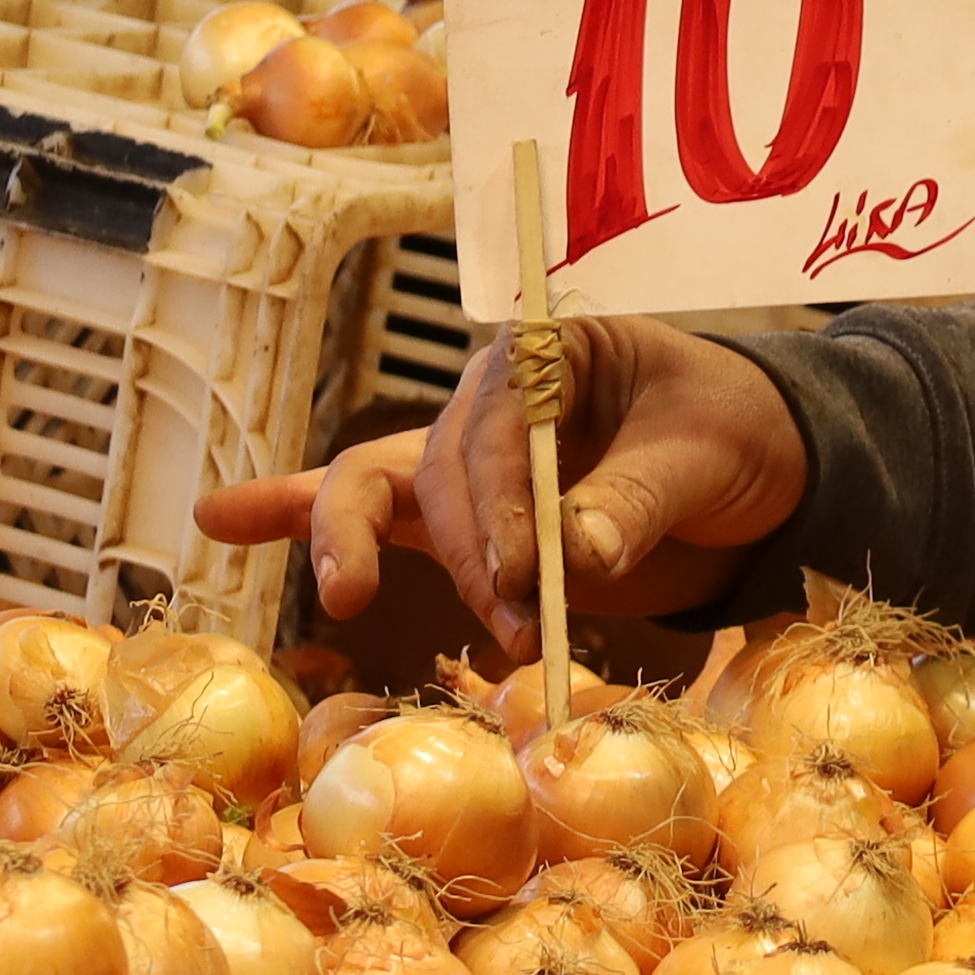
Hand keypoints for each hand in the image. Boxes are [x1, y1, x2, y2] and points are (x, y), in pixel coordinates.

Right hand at [193, 318, 812, 654]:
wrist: (756, 463)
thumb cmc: (735, 432)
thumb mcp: (708, 454)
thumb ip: (639, 500)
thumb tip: (574, 557)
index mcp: (549, 352)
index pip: (496, 422)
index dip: (500, 501)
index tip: (527, 569)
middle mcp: (491, 397)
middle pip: (433, 471)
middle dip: (466, 554)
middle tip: (517, 622)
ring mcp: (464, 455)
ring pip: (380, 494)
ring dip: (383, 562)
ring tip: (379, 613)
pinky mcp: (458, 513)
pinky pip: (361, 508)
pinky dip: (292, 513)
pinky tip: (219, 517)